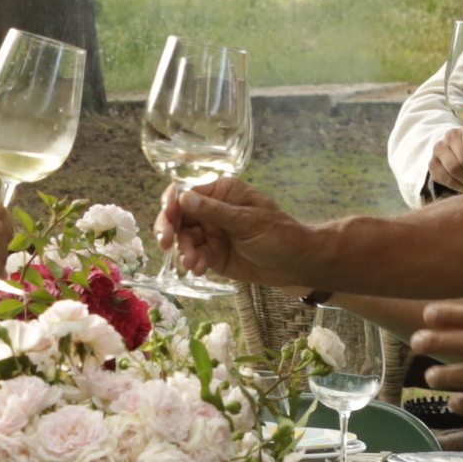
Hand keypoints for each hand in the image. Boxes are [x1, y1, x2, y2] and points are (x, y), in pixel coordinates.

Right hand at [158, 175, 320, 286]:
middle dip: (170, 229)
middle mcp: (211, 210)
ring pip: (183, 238)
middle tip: (166, 244)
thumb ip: (214, 211)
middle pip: (178, 216)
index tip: (168, 216)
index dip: (172, 203)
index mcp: (221, 192)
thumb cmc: (278, 234)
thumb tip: (183, 198)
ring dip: (183, 250)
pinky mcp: (211, 254)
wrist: (295, 263)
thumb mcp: (247, 220)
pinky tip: (198, 269)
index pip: (187, 192)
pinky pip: (193, 256)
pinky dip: (192, 262)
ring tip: (191, 263)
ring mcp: (210, 233)